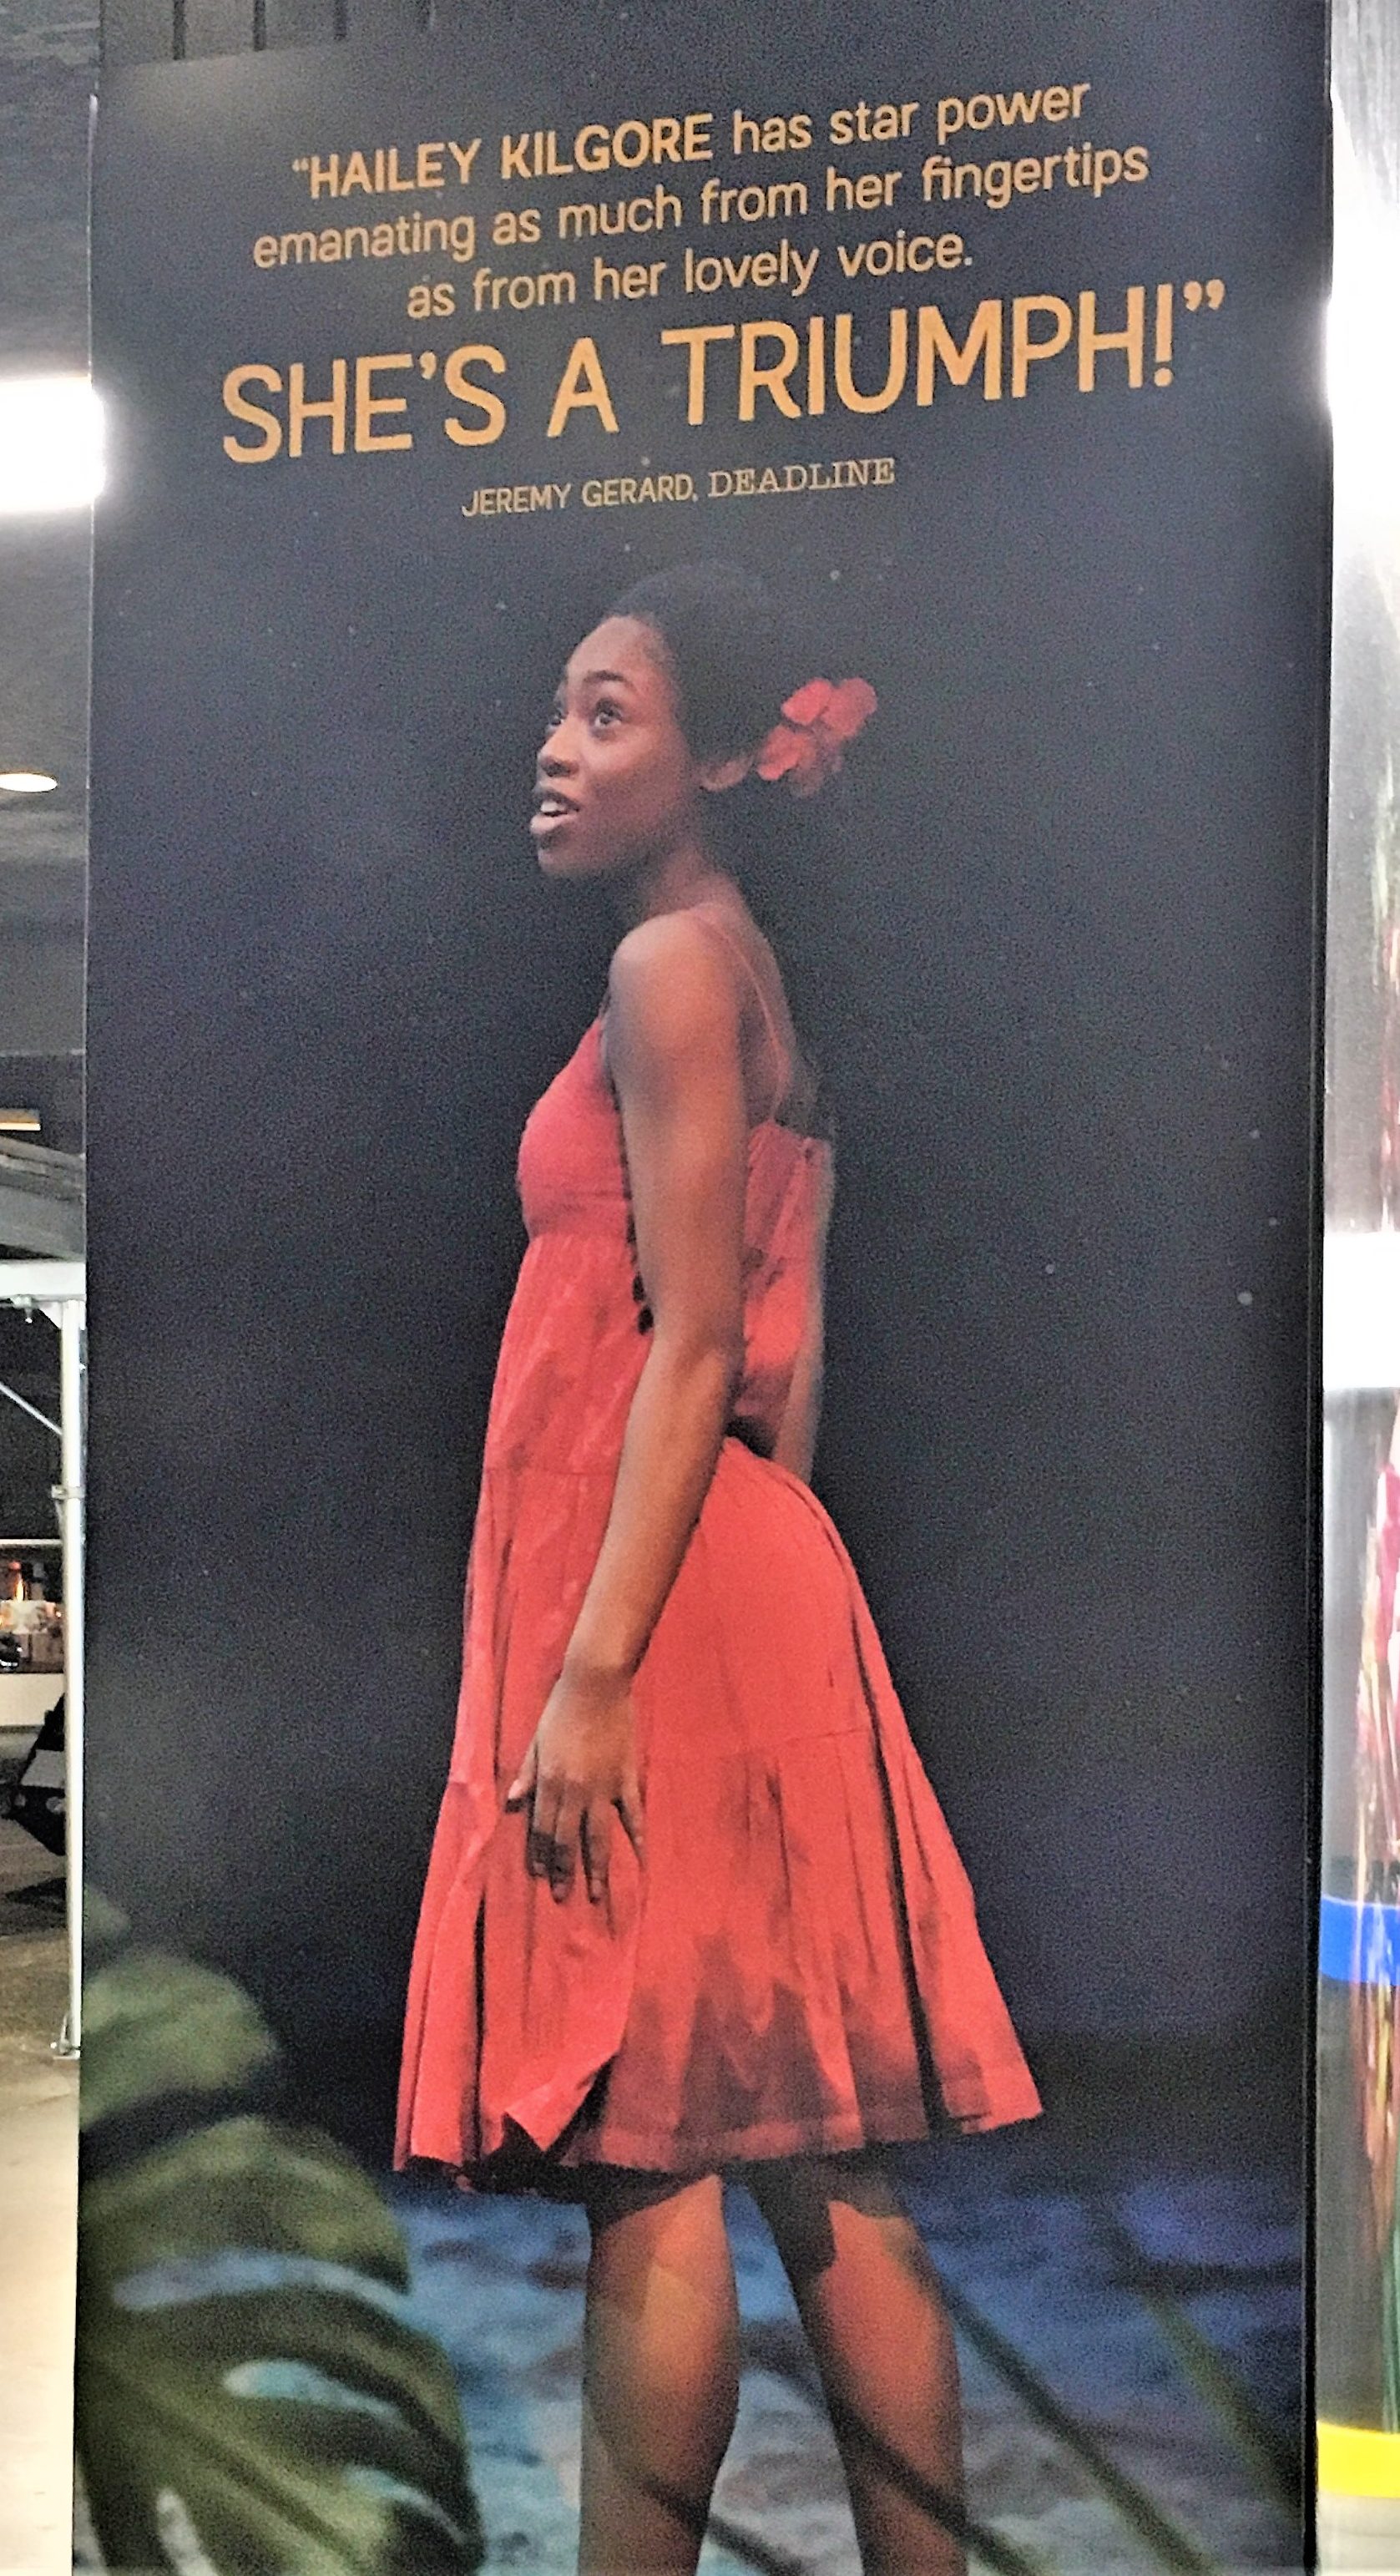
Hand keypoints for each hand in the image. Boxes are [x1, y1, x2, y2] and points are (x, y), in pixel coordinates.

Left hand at [504, 1663, 645, 1903]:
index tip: (541, 1877)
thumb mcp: (536, 1741)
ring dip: (598, 1869)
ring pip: (599, 1837)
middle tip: (563, 1898)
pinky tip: (641, 1860)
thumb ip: (526, 1774)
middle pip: (568, 1840)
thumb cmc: (560, 1709)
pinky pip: (633, 1815)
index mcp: (550, 1782)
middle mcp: (576, 1792)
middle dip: (565, 1872)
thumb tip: (510, 1803)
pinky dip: (638, 1838)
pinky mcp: (627, 1779)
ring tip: (598, 1895)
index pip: (543, 1829)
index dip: (541, 1855)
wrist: (595, 1684)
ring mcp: (605, 1788)